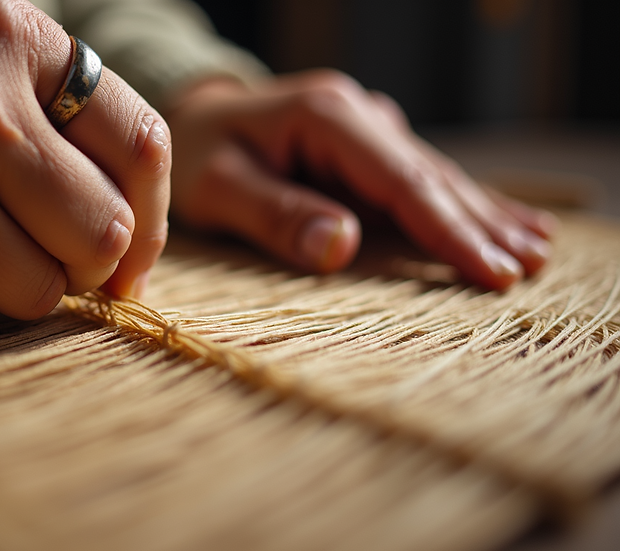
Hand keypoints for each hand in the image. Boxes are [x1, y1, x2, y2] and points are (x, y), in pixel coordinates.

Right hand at [0, 0, 169, 331]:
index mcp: (7, 34)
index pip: (143, 146)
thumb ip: (70, 127)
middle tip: (28, 242)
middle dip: (78, 258)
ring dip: (8, 282)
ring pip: (38, 293)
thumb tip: (135, 255)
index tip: (127, 251)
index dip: (150, 216)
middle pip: (104, 235)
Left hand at [165, 70, 554, 288]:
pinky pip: (420, 180)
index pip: (400, 180)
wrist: (194, 122)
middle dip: (479, 224)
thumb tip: (341, 247)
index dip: (447, 228)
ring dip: (483, 214)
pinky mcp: (366, 150)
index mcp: (326, 116)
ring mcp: (366, 129)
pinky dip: (461, 204)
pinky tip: (503, 219)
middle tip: (526, 270)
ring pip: (435, 176)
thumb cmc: (197, 156)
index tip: (489, 270)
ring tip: (536, 248)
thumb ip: (276, 215)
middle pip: (429, 176)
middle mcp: (358, 115)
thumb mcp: (218, 187)